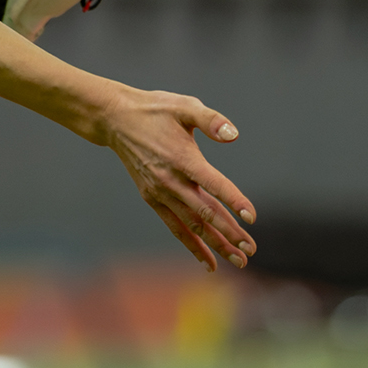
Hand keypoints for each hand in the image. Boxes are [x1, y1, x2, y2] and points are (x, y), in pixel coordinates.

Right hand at [100, 88, 256, 271]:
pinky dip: (192, 246)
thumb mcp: (184, 105)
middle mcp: (171, 181)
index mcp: (183, 158)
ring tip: (239, 261)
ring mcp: (160, 193)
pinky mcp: (153, 199)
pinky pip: (175, 227)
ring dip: (216, 244)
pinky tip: (209, 262)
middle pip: (205, 212)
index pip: (214, 184)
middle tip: (251, 250)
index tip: (252, 217)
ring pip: (192, 225)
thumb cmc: (155, 110)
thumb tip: (234, 135)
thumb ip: (210, 120)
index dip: (234, 201)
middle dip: (229, 233)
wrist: (116, 120)